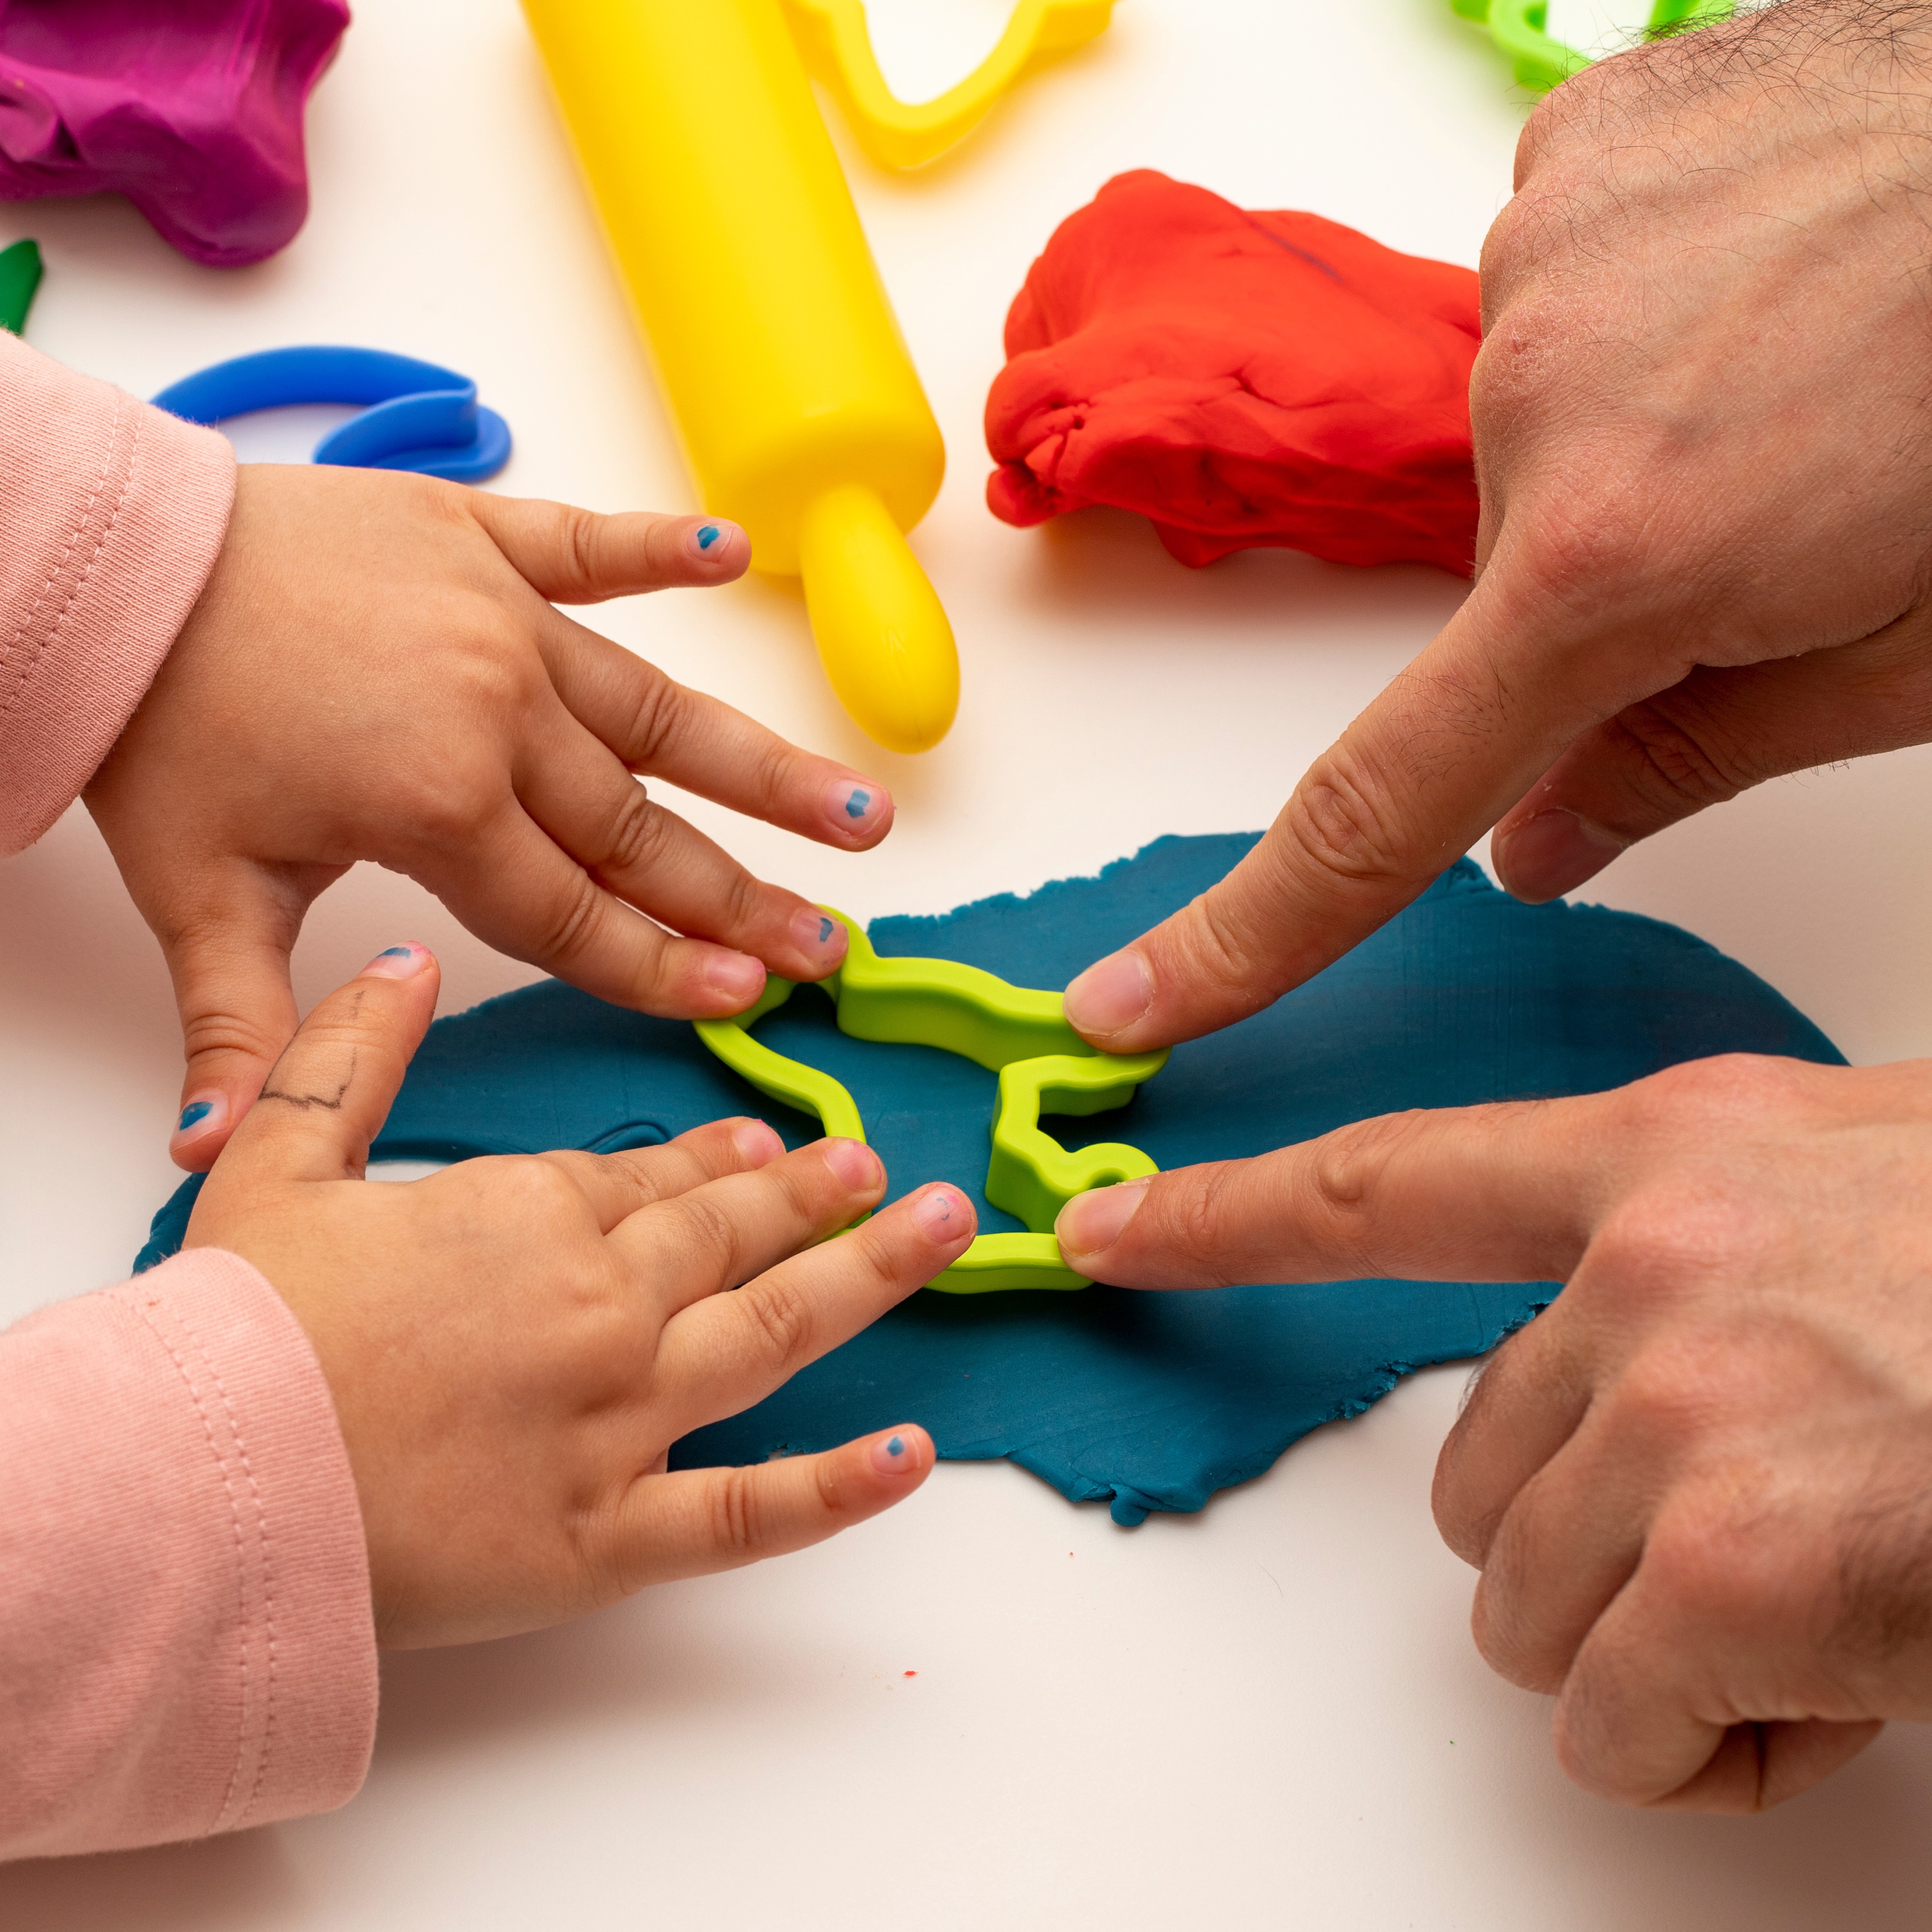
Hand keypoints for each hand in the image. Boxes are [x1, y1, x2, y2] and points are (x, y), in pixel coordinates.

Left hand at [85, 462, 895, 1169]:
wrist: (109, 569)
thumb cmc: (157, 726)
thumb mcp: (193, 888)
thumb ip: (234, 1022)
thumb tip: (208, 1155)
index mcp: (435, 803)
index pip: (573, 912)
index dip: (663, 965)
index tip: (752, 997)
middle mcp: (495, 712)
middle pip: (642, 829)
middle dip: (743, 899)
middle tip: (831, 944)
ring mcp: (498, 619)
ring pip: (657, 709)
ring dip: (763, 766)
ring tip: (856, 807)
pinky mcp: (477, 539)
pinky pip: (586, 544)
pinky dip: (660, 547)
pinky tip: (738, 554)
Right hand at [184, 941, 974, 1647]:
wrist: (194, 1489)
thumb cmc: (234, 1332)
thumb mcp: (275, 1159)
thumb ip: (353, 1051)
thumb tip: (408, 960)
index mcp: (530, 1215)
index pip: (650, 1178)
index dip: (717, 1158)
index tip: (769, 1146)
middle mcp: (598, 1306)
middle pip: (728, 1237)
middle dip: (811, 1196)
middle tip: (874, 1170)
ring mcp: (617, 1422)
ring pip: (772, 1333)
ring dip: (867, 1276)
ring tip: (940, 1232)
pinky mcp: (610, 1536)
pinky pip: (747, 1514)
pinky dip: (837, 1489)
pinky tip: (910, 1455)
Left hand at [1055, 1052, 1931, 1810]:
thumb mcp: (1841, 1202)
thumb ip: (1689, 1261)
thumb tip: (1598, 1373)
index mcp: (1667, 1160)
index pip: (1383, 1185)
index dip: (1222, 1212)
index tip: (1103, 1227)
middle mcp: (1649, 1272)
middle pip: (1474, 1475)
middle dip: (1582, 1542)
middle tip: (1754, 1541)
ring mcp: (1681, 1419)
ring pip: (1531, 1607)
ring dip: (1650, 1642)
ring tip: (1812, 1596)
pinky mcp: (1730, 1574)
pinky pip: (1617, 1721)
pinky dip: (1703, 1740)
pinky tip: (1831, 1678)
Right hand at [1063, 0, 1931, 1052]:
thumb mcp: (1917, 651)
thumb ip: (1694, 757)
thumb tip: (1537, 848)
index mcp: (1618, 553)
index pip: (1377, 802)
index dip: (1244, 933)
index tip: (1132, 1003)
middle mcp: (1537, 398)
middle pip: (1512, 575)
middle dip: (1617, 577)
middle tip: (1785, 510)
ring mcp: (1551, 246)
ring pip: (1542, 418)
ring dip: (1644, 427)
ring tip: (1803, 364)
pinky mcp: (1585, 138)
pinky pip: (1569, 276)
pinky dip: (1651, 297)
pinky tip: (1773, 264)